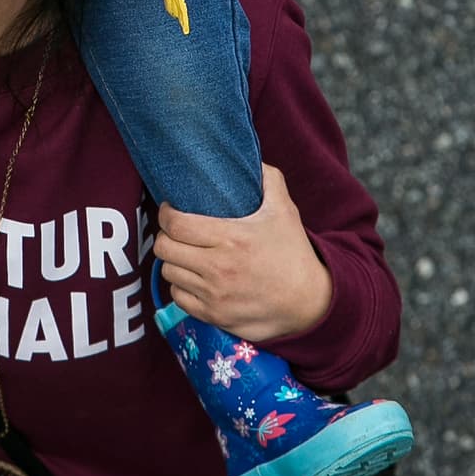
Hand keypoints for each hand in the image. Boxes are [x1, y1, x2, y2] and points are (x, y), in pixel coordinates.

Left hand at [154, 165, 332, 340]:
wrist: (310, 303)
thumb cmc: (294, 254)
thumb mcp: (284, 211)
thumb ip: (268, 179)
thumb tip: (252, 159)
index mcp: (231, 238)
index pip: (175, 224)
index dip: (166, 213)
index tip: (172, 209)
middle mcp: (219, 268)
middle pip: (164, 248)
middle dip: (166, 236)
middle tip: (177, 232)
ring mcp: (215, 295)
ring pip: (168, 272)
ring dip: (174, 261)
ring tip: (186, 253)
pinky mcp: (215, 316)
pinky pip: (178, 297)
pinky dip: (181, 286)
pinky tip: (194, 277)